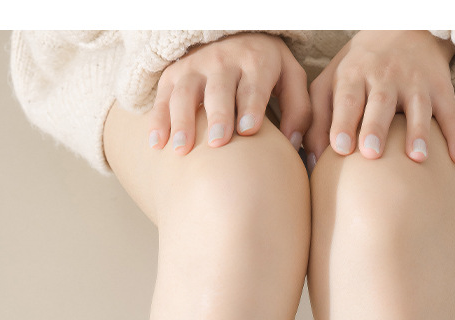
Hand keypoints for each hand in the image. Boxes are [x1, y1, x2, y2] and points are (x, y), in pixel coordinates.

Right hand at [146, 32, 311, 154]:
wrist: (234, 36)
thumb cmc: (266, 70)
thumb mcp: (290, 78)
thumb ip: (297, 110)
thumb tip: (294, 145)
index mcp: (256, 62)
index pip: (253, 85)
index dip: (250, 106)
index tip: (247, 131)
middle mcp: (224, 61)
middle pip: (219, 90)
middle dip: (218, 115)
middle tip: (218, 143)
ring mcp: (196, 66)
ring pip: (186, 92)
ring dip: (182, 120)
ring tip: (181, 149)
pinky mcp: (174, 75)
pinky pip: (163, 97)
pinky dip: (158, 119)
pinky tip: (156, 143)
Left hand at [305, 30, 454, 168]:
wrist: (403, 29)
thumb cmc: (359, 69)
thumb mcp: (332, 83)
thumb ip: (317, 119)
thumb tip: (309, 161)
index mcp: (354, 74)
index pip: (348, 98)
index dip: (343, 122)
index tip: (340, 148)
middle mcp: (385, 76)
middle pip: (381, 102)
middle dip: (376, 127)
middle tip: (372, 153)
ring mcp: (415, 81)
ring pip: (418, 106)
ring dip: (418, 131)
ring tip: (417, 158)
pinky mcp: (440, 88)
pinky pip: (450, 112)